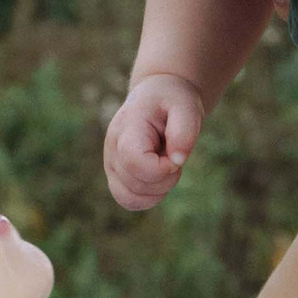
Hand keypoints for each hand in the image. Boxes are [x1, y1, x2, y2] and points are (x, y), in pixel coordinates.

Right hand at [104, 73, 205, 210]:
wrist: (158, 96)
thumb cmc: (172, 101)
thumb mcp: (187, 106)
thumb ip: (184, 131)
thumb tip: (177, 161)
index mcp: (128, 127)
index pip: (134, 162)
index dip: (162, 169)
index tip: (177, 156)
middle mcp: (112, 147)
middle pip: (136, 184)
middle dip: (166, 179)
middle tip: (175, 155)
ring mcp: (111, 163)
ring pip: (130, 198)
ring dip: (158, 190)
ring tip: (166, 165)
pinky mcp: (116, 175)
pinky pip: (128, 201)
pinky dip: (149, 198)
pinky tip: (160, 179)